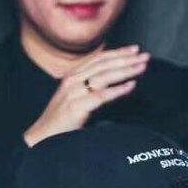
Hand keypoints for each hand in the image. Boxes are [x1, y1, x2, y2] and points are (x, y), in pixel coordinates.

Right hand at [23, 45, 149, 146]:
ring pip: (104, 76)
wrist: (42, 138)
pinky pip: (101, 96)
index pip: (98, 59)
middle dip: (126, 59)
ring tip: (142, 67)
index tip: (134, 49)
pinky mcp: (77, 107)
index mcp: (72, 76)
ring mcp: (74, 92)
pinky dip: (118, 90)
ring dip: (126, 70)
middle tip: (145, 56)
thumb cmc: (61, 122)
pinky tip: (131, 86)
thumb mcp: (77, 100)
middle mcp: (73, 80)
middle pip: (104, 64)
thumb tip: (117, 86)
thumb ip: (93, 91)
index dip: (118, 53)